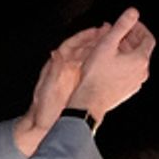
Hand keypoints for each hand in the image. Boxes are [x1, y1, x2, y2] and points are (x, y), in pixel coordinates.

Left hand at [14, 25, 106, 155]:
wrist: (44, 127)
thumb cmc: (43, 111)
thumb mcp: (46, 89)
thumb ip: (52, 71)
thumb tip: (56, 52)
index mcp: (58, 67)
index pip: (72, 46)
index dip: (84, 37)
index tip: (97, 31)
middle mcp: (66, 70)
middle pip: (83, 50)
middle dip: (96, 41)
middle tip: (111, 34)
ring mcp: (74, 79)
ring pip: (90, 61)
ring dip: (101, 52)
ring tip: (116, 46)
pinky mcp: (79, 89)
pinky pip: (92, 74)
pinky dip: (101, 68)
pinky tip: (112, 65)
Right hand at [65, 7, 154, 118]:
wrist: (90, 101)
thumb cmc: (96, 74)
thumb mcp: (107, 44)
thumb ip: (121, 26)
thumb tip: (133, 12)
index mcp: (140, 60)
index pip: (148, 39)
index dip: (139, 28)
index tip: (130, 23)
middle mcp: (142, 72)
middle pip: (142, 50)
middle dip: (131, 38)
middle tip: (119, 32)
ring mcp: (136, 82)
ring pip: (135, 61)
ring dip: (127, 50)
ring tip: (112, 45)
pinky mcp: (128, 90)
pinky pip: (130, 72)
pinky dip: (124, 63)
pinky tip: (110, 61)